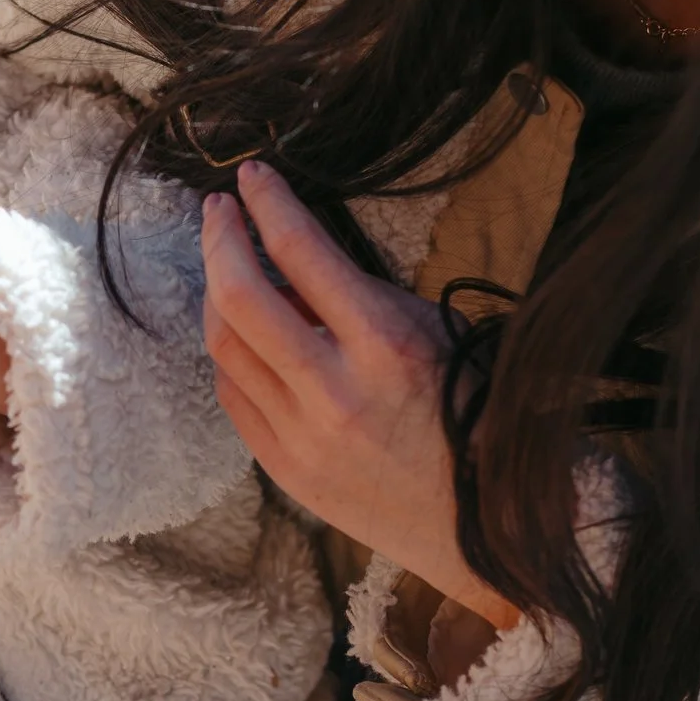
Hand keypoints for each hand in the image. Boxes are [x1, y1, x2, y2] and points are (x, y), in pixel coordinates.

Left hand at [201, 163, 513, 624]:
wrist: (485, 524)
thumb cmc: (473, 414)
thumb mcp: (435, 333)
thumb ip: (363, 295)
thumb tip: (293, 256)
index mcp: (386, 347)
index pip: (304, 254)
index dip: (270, 204)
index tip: (253, 175)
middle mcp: (335, 392)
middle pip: (241, 297)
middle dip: (221, 240)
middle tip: (218, 209)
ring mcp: (303, 438)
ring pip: (224, 347)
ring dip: (215, 293)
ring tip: (225, 263)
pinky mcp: (286, 471)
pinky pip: (232, 397)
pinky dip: (229, 353)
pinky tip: (238, 331)